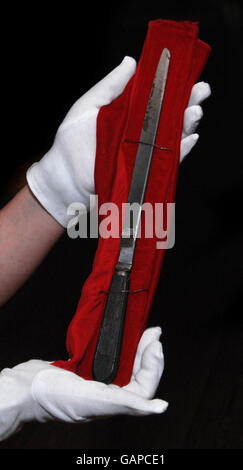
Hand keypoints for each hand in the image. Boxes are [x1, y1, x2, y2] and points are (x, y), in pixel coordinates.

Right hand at [0, 327, 166, 441]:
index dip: (153, 366)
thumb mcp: (95, 400)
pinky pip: (107, 358)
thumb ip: (128, 403)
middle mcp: (107, 395)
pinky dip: (117, 347)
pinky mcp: (84, 370)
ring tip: (142, 332)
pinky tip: (118, 337)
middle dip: (147, 353)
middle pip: (137, 375)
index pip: (144, 387)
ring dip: (135, 349)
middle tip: (153, 332)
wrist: (23, 386)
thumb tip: (160, 407)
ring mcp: (95, 382)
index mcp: (112, 404)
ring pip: (124, 365)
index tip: (154, 343)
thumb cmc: (54, 396)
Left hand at [26, 57, 210, 226]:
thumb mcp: (90, 105)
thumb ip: (111, 86)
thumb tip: (132, 62)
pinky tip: (190, 138)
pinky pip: (169, 159)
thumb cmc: (72, 141)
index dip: (174, 84)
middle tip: (201, 90)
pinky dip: (181, 150)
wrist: (65, 176)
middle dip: (190, 101)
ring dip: (189, 122)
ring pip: (175, 135)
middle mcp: (142, 130)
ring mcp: (145, 150)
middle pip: (172, 114)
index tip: (187, 70)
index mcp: (130, 112)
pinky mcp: (146, 170)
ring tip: (195, 110)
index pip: (158, 96)